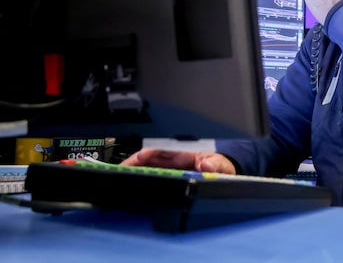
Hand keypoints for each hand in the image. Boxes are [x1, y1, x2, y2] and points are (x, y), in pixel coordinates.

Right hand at [120, 149, 235, 173]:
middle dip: (132, 165)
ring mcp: (171, 171)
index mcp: (185, 155)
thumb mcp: (223, 166)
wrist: (226, 174)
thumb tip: (205, 164)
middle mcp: (174, 162)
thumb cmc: (222, 167)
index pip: (160, 153)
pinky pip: (153, 180)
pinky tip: (132, 190)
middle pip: (148, 161)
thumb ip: (216, 165)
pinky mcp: (170, 180)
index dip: (145, 156)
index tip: (134, 160)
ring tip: (119, 181)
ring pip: (148, 170)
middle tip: (116, 174)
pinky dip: (142, 182)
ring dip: (134, 174)